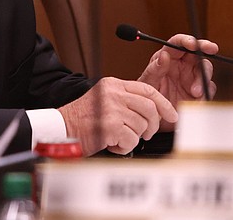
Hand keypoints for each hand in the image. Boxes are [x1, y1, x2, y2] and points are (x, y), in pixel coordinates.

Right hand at [59, 77, 177, 155]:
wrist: (60, 128)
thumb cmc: (81, 119)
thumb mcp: (103, 99)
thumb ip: (125, 100)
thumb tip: (153, 111)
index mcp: (112, 84)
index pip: (147, 89)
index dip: (164, 104)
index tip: (172, 115)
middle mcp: (113, 93)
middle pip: (150, 108)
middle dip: (152, 125)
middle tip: (145, 134)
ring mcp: (112, 108)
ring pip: (142, 126)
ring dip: (134, 138)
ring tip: (118, 138)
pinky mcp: (111, 125)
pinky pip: (132, 140)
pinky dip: (124, 147)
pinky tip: (112, 144)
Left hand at [137, 33, 217, 130]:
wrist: (154, 118)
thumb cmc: (146, 97)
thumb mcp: (147, 83)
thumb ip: (155, 69)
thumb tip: (164, 55)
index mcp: (167, 58)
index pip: (177, 43)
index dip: (187, 40)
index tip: (193, 43)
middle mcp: (181, 65)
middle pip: (196, 51)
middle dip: (205, 47)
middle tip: (211, 48)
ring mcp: (191, 77)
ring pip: (205, 68)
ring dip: (203, 77)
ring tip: (195, 92)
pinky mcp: (199, 91)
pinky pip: (208, 88)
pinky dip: (206, 93)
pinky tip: (197, 101)